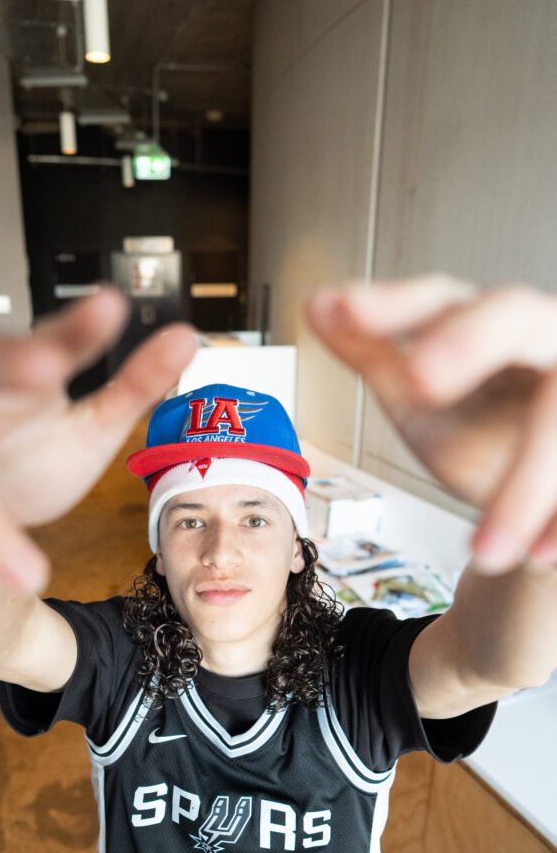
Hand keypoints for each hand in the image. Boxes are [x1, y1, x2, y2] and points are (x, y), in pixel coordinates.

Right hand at [0, 288, 197, 590]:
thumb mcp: (88, 428)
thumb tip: (187, 337)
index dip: (71, 329)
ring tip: (29, 571)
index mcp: (6, 367)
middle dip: (4, 372)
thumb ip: (133, 385)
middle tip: (48, 371)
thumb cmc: (28, 458)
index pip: (41, 340)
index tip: (111, 307)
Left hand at [305, 274, 556, 573]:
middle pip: (516, 316)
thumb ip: (374, 354)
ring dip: (524, 484)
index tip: (345, 310)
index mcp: (487, 324)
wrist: (538, 505)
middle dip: (471, 341)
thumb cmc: (483, 433)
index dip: (396, 304)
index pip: (442, 298)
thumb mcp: (421, 403)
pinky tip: (540, 554)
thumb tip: (318, 303)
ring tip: (484, 547)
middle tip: (419, 382)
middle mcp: (542, 340)